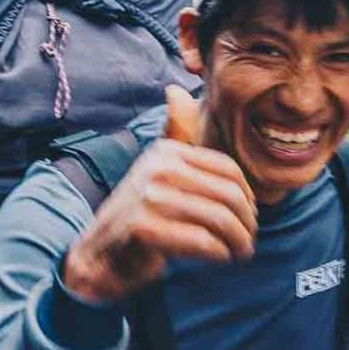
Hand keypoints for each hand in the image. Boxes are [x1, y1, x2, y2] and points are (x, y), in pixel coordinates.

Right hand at [62, 87, 257, 302]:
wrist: (99, 255)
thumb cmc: (140, 215)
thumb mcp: (157, 169)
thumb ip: (175, 136)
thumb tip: (176, 90)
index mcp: (165, 152)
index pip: (228, 170)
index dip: (247, 197)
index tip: (249, 217)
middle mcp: (156, 169)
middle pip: (227, 194)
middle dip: (247, 222)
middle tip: (249, 241)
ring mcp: (148, 197)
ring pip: (218, 219)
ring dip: (238, 241)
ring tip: (242, 252)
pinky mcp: (143, 228)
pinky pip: (201, 241)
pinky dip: (219, 254)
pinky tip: (220, 259)